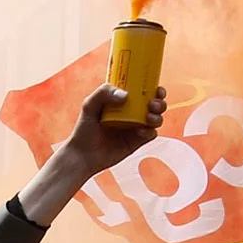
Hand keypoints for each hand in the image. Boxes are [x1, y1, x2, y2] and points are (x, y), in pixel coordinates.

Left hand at [54, 82, 171, 178]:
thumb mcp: (89, 105)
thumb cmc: (84, 128)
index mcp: (123, 100)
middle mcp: (132, 113)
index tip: (156, 88)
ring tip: (148, 117)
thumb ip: (103, 93)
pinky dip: (150, 131)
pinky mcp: (137, 142)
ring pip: (156, 119)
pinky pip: (150, 135)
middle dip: (160, 102)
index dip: (153, 87)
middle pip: (154, 104)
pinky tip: (141, 131)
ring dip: (158, 116)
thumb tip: (126, 95)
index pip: (143, 90)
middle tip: (153, 104)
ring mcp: (135, 127)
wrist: (83, 155)